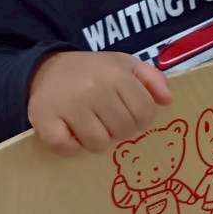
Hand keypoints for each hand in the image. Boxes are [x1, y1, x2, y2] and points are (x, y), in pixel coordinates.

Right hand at [28, 51, 171, 156]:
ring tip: (90, 126)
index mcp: (116, 74)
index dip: (140, 119)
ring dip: (96, 141)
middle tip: (107, 120)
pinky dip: (71, 147)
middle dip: (120, 130)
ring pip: (98, 143)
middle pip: (124, 130)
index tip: (128, 114)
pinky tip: (70, 133)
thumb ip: (151, 79)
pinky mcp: (44, 120)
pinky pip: (67, 148)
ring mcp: (68, 105)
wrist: (46, 69)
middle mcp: (93, 88)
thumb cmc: (93, 71)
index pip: (145, 112)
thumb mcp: (124, 65)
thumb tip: (167, 100)